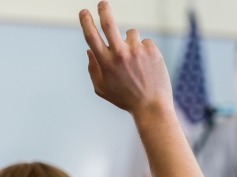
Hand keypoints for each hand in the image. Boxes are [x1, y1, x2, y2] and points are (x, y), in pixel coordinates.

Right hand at [79, 2, 172, 116]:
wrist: (152, 106)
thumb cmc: (126, 99)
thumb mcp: (103, 89)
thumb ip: (93, 69)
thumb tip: (89, 50)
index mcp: (106, 63)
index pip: (91, 36)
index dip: (86, 21)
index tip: (84, 12)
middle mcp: (120, 54)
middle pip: (108, 23)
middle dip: (103, 9)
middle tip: (102, 3)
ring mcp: (137, 51)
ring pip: (131, 33)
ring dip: (131, 42)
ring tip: (137, 62)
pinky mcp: (152, 50)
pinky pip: (145, 42)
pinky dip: (145, 50)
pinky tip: (148, 66)